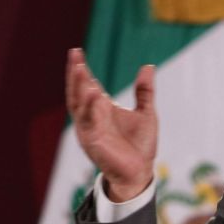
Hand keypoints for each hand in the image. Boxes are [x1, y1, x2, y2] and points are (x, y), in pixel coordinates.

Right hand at [65, 48, 157, 201]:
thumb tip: (148, 66)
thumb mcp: (146, 112)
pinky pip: (88, 122)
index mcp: (102, 108)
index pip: (88, 85)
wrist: (140, 172)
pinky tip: (93, 94)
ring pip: (79, 105)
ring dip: (78, 87)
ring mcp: (90, 128)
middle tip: (75, 56)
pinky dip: (90, 108)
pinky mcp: (93, 141)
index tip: (77, 52)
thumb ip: (144, 91)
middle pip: (78, 92)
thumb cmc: (140, 144)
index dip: (81, 69)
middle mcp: (92, 116)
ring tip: (81, 69)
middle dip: (76, 74)